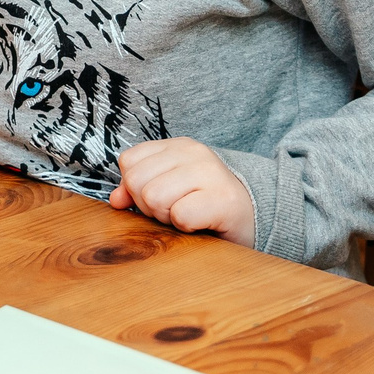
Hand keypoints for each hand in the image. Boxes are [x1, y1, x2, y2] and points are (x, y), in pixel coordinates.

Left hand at [106, 138, 255, 246]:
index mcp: (179, 146)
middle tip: (174, 210)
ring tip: (188, 216)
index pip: (129, 161)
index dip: (136, 187)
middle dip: (149, 205)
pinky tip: (201, 223)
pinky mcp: (223, 200)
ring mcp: (210, 173)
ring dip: (167, 216)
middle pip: (137, 181)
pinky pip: (180, 215)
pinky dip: (185, 226)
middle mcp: (194, 153)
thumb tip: (115, 199)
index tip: (161, 197)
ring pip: (154, 198)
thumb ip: (140, 189)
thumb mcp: (173, 189)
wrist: (258, 216)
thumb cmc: (208, 205)